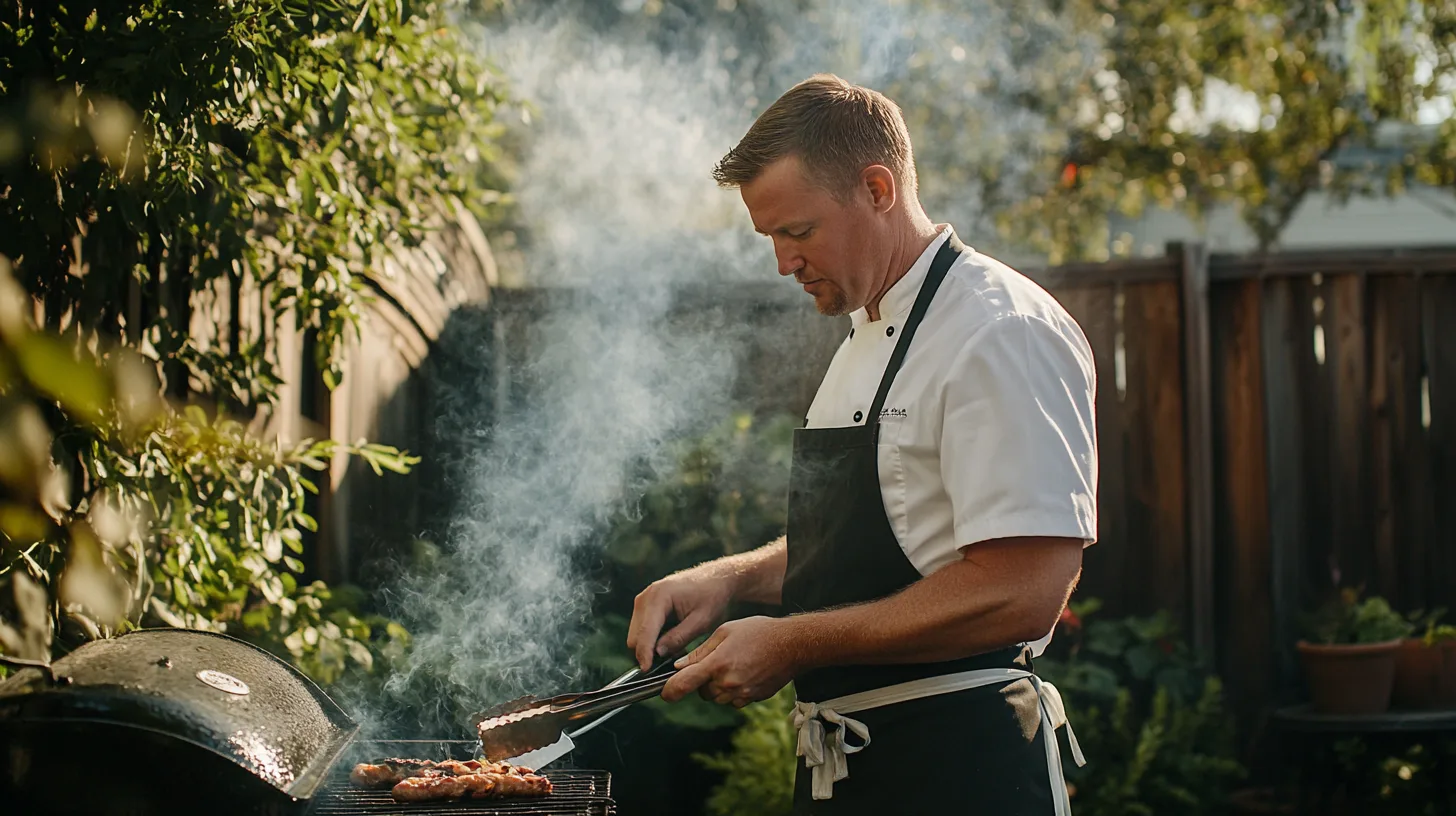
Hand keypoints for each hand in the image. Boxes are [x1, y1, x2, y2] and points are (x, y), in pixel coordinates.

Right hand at [626, 567, 734, 670]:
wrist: (718, 579)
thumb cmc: (713, 597)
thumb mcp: (701, 621)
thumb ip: (678, 638)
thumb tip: (657, 654)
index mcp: (659, 596)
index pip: (645, 632)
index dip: (644, 654)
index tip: (647, 671)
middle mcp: (646, 596)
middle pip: (635, 636)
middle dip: (648, 653)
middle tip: (672, 659)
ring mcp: (644, 599)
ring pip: (636, 634)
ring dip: (650, 647)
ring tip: (675, 648)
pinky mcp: (646, 605)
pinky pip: (641, 629)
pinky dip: (652, 639)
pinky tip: (671, 639)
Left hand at [661, 616, 799, 706]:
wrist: (793, 644)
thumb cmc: (758, 631)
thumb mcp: (725, 631)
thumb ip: (700, 651)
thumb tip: (679, 666)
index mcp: (717, 664)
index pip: (684, 684)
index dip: (669, 691)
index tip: (664, 693)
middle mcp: (728, 683)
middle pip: (701, 692)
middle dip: (701, 681)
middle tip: (714, 662)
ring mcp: (741, 693)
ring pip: (717, 698)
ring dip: (717, 687)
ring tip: (733, 664)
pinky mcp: (753, 698)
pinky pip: (734, 700)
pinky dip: (733, 691)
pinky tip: (745, 672)